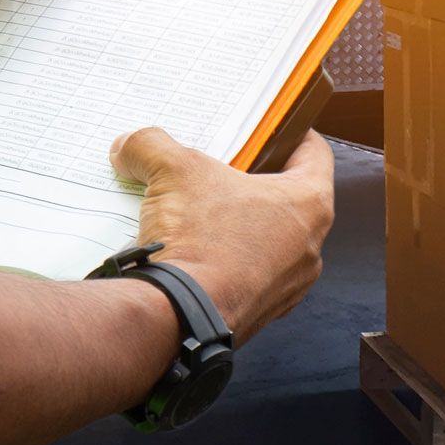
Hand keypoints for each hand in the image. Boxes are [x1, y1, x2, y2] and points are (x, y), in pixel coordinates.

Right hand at [110, 128, 335, 344]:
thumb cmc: (198, 240)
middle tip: (221, 167)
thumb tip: (129, 146)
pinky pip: (248, 275)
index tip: (270, 128)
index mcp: (309, 204)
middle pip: (287, 198)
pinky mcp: (260, 313)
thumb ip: (152, 147)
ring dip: (239, 225)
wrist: (177, 317)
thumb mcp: (173, 171)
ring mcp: (288, 285)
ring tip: (199, 209)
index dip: (291, 133)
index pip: (315, 153)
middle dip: (252, 180)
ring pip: (268, 240)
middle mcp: (309, 247)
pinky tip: (192, 250)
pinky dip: (226, 261)